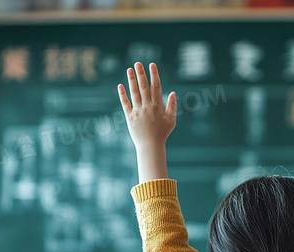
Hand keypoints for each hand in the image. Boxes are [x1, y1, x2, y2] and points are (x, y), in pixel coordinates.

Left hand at [118, 62, 176, 180]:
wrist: (150, 146)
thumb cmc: (162, 133)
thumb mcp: (171, 120)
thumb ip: (172, 106)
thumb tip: (173, 92)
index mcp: (158, 106)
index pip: (156, 87)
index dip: (154, 75)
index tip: (152, 64)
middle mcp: (147, 107)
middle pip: (144, 87)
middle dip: (141, 74)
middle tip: (138, 63)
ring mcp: (138, 111)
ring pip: (134, 93)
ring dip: (132, 80)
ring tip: (129, 70)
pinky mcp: (129, 117)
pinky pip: (125, 104)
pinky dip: (122, 94)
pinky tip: (120, 85)